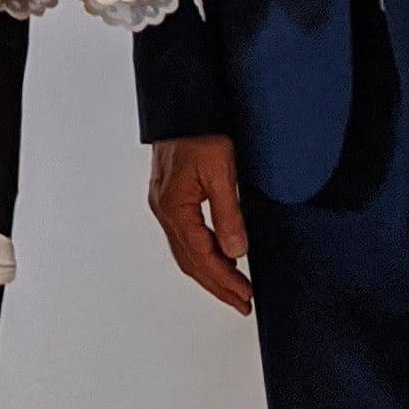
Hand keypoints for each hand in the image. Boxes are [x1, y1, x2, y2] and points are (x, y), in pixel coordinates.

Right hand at [148, 135, 251, 315]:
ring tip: (233, 289)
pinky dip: (202, 254)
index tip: (245, 296)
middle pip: (190, 261)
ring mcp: (163, 204)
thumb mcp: (221, 171)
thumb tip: (236, 251)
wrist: (182, 105)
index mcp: (174, 207)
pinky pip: (184, 237)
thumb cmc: (199, 131)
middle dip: (217, 286)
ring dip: (209, 273)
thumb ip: (228, 214)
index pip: (202, 256)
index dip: (225, 280)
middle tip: (241, 303)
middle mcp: (164, 210)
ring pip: (185, 252)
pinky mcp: (169, 197)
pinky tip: (217, 257)